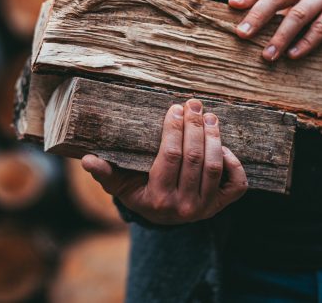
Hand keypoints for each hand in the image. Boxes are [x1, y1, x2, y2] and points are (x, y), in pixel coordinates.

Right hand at [81, 99, 247, 224]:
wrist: (162, 216)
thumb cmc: (139, 192)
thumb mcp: (119, 185)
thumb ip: (104, 173)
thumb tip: (86, 160)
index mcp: (157, 199)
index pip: (170, 157)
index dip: (174, 129)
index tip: (175, 108)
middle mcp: (183, 206)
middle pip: (195, 158)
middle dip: (195, 126)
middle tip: (194, 104)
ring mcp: (205, 207)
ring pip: (214, 166)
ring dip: (214, 137)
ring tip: (209, 116)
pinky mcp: (220, 205)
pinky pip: (236, 184)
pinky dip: (233, 163)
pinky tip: (223, 145)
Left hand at [229, 0, 321, 61]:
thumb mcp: (300, 3)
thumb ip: (279, 11)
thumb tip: (246, 30)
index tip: (231, 5)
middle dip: (257, 15)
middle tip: (241, 34)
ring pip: (298, 15)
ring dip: (280, 36)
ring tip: (267, 55)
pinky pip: (321, 27)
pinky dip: (306, 42)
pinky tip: (293, 55)